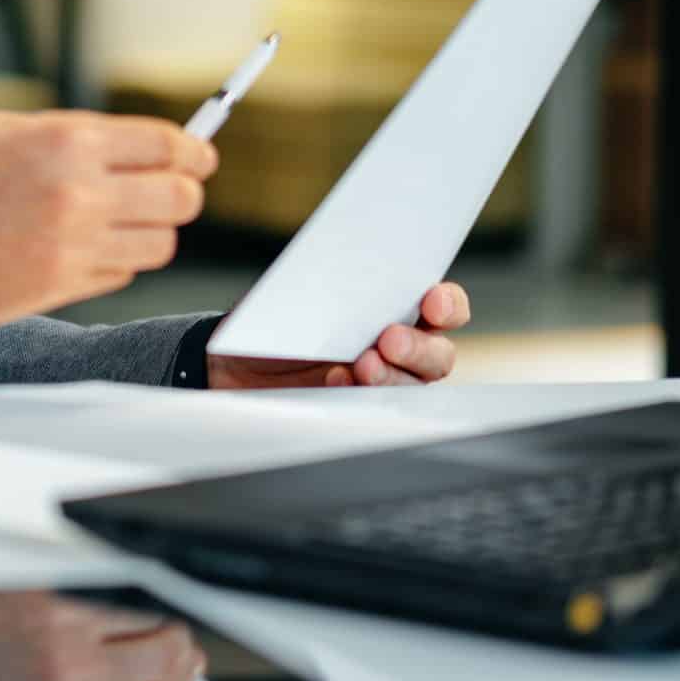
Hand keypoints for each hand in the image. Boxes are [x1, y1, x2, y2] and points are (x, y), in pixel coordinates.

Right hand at [0, 111, 216, 329]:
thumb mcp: (2, 129)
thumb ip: (71, 138)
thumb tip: (130, 147)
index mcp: (66, 140)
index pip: (170, 147)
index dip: (194, 152)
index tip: (199, 157)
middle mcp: (78, 193)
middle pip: (180, 198)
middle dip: (181, 193)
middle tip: (169, 191)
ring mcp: (69, 247)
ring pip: (159, 245)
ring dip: (151, 232)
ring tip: (121, 222)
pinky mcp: (54, 289)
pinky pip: (118, 275)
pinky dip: (114, 262)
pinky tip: (82, 247)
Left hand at [206, 281, 471, 390]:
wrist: (231, 363)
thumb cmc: (272, 318)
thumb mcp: (293, 291)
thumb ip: (329, 280)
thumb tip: (349, 270)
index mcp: (396, 305)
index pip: (443, 305)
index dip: (448, 303)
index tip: (433, 301)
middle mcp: (399, 345)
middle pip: (438, 353)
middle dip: (418, 347)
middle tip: (388, 340)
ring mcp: (381, 383)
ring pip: (412, 386)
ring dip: (391, 375)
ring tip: (360, 366)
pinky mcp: (357, 410)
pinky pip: (376, 410)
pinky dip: (359, 395)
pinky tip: (334, 382)